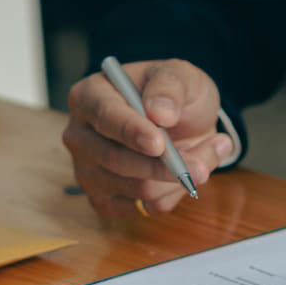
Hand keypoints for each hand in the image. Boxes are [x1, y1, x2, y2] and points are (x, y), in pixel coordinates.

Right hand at [64, 59, 232, 215]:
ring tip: (204, 160)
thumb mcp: (180, 76)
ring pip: (135, 188)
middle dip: (163, 166)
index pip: (104, 116)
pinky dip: (172, 195)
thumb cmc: (174, 95)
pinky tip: (184, 176)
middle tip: (201, 166)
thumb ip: (170, 87)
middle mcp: (81, 136)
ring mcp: (89, 171)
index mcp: (89, 96)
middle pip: (116, 160)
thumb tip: (159, 113)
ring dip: (177, 180)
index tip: (158, 144)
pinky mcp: (105, 199)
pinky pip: (144, 208)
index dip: (131, 132)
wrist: (183, 123)